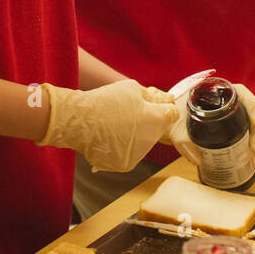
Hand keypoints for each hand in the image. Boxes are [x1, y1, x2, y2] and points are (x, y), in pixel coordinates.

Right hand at [37, 79, 178, 171]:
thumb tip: (167, 99)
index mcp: (157, 120)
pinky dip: (122, 147)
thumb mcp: (133, 88)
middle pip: (157, 129)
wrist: (82, 121)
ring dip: (135, 135)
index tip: (154, 105)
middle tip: (128, 112)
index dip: (163, 107)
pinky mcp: (125, 165)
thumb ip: (154, 96)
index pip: (172, 115)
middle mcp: (151, 140)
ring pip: (143, 142)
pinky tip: (110, 137)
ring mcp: (138, 155)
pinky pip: (129, 154)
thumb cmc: (106, 102)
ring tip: (115, 125)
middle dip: (148, 121)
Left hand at [164, 82, 254, 166]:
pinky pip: (243, 129)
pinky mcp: (227, 124)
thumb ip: (184, 142)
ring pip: (248, 121)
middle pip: (248, 110)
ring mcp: (226, 111)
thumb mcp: (174, 128)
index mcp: (212, 90)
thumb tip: (198, 160)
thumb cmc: (169, 117)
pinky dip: (251, 140)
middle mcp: (223, 99)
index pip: (240, 92)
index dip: (252, 104)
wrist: (164, 120)